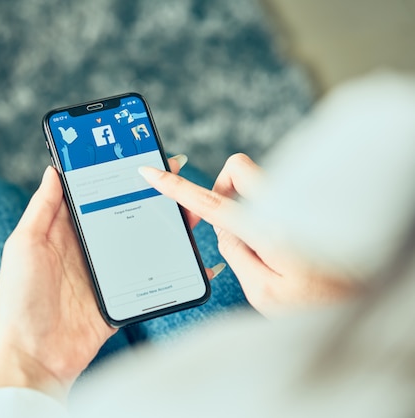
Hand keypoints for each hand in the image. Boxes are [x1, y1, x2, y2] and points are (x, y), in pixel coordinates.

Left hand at [0, 156, 191, 400]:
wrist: (31, 359)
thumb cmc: (18, 299)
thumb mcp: (23, 245)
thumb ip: (42, 208)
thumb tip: (55, 169)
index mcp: (62, 231)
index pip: (93, 194)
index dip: (114, 175)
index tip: (139, 156)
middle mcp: (86, 249)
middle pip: (123, 215)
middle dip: (149, 197)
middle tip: (176, 177)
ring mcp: (105, 274)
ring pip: (141, 244)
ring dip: (164, 228)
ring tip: (190, 211)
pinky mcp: (119, 298)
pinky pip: (148, 279)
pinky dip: (169, 268)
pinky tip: (192, 256)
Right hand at [139, 153, 356, 316]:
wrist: (367, 303)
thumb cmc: (319, 305)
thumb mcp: (263, 292)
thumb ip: (235, 252)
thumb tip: (225, 225)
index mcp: (270, 231)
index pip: (212, 202)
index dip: (176, 187)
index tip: (150, 172)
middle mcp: (287, 208)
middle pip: (239, 168)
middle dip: (222, 187)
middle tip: (224, 221)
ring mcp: (299, 204)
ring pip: (256, 184)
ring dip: (245, 207)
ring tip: (263, 247)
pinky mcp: (306, 207)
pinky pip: (273, 198)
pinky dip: (263, 214)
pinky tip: (278, 244)